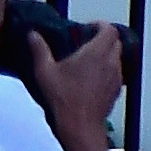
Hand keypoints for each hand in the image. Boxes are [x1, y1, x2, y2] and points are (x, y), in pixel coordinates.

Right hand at [23, 19, 122, 136]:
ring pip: (117, 57)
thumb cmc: (62, 98)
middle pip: (116, 42)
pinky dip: (108, 68)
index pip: (110, 30)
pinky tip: (91, 77)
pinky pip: (117, 72)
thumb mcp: (44, 71)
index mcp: (96, 53)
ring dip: (106, 53)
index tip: (88, 28)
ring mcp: (117, 76)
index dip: (101, 25)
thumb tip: (33, 34)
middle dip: (103, 38)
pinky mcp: (117, 89)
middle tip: (86, 42)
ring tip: (87, 59)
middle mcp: (111, 62)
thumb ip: (39, 49)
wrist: (80, 125)